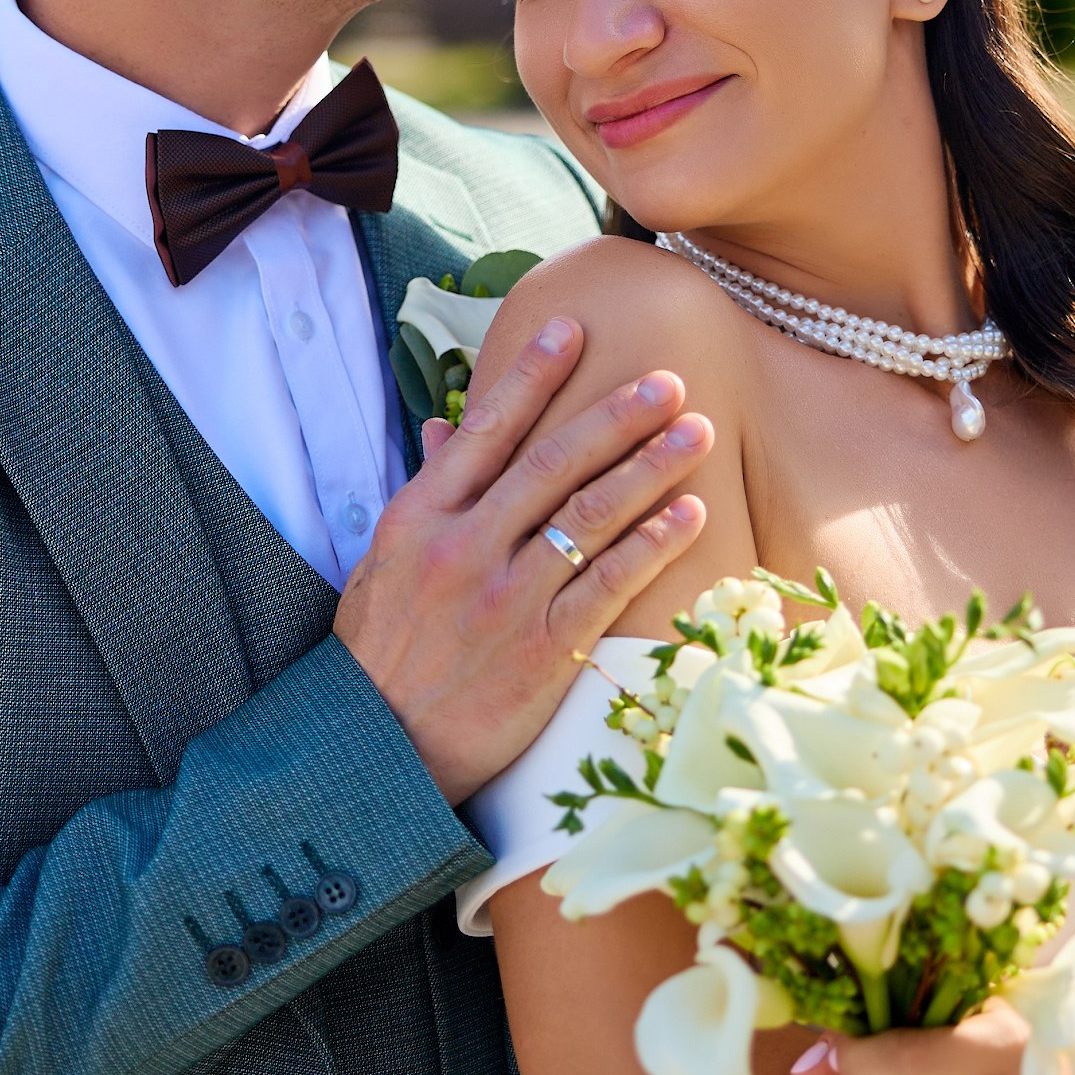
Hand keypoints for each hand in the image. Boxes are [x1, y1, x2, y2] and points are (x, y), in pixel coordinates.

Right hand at [334, 314, 709, 802]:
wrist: (376, 747)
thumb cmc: (379, 652)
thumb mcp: (384, 563)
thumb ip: (428, 492)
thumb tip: (449, 426)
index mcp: (421, 519)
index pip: (485, 430)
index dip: (531, 375)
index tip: (574, 327)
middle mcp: (464, 549)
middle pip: (553, 463)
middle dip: (617, 415)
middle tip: (671, 380)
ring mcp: (505, 599)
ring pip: (591, 516)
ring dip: (651, 468)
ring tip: (697, 432)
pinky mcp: (543, 651)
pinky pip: (610, 586)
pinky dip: (654, 545)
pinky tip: (692, 514)